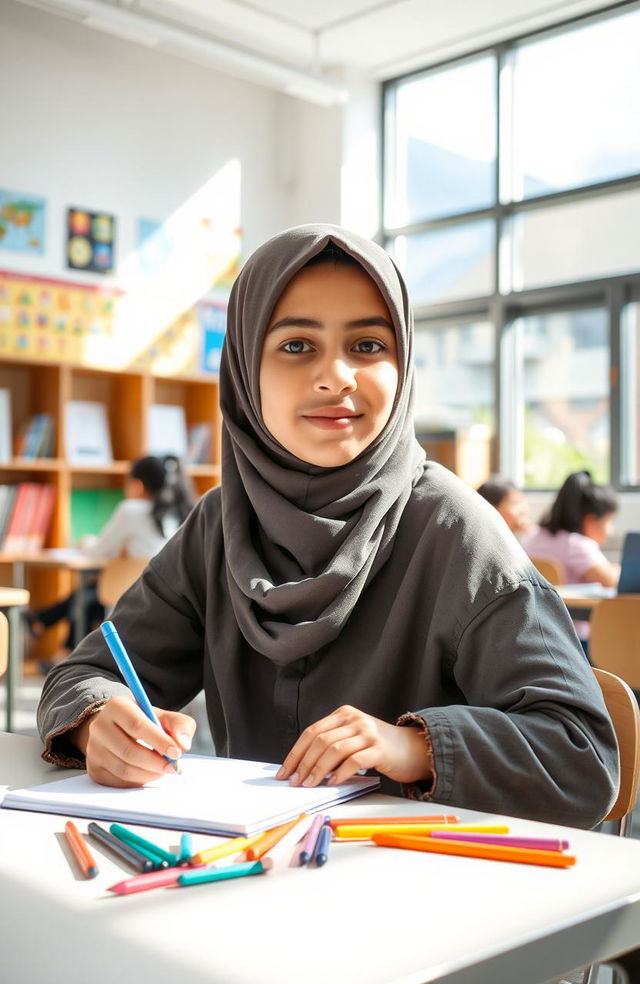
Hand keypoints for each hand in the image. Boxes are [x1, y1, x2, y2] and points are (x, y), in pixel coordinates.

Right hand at [70, 696, 195, 787]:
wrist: (119, 729)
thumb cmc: (146, 722)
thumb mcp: (165, 717)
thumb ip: (180, 726)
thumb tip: (182, 744)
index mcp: (117, 706)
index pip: (137, 725)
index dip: (158, 741)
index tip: (176, 752)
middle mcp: (99, 726)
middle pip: (129, 751)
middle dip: (155, 762)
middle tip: (173, 767)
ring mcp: (93, 749)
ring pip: (124, 769)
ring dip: (149, 774)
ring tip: (163, 770)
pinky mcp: (94, 768)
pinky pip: (118, 781)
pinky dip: (138, 781)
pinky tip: (148, 773)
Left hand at [275, 704, 433, 787]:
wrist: (414, 749)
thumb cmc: (379, 748)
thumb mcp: (353, 737)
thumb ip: (332, 744)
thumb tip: (301, 768)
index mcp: (344, 714)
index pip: (312, 732)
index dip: (296, 753)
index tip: (285, 772)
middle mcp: (355, 719)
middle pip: (320, 740)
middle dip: (303, 763)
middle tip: (295, 782)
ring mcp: (368, 732)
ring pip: (334, 750)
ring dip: (317, 770)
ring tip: (309, 785)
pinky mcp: (380, 749)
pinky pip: (353, 761)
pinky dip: (339, 773)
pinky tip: (332, 783)